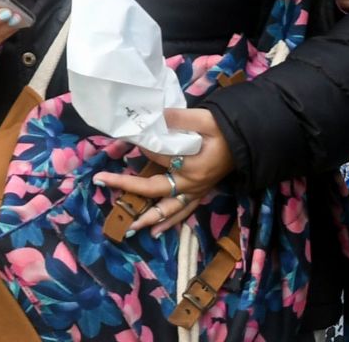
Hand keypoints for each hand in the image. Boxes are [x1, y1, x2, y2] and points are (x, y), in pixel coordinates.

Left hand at [98, 107, 233, 234]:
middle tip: (101, 181)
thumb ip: (178, 119)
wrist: (247, 141)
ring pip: (169, 209)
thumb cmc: (225, 130)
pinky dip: (170, 222)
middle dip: (127, 186)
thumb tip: (155, 118)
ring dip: (147, 217)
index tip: (131, 138)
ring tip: (128, 227)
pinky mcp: (199, 193)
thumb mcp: (205, 119)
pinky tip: (157, 232)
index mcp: (192, 166)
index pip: (158, 158)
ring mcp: (196, 191)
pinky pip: (183, 212)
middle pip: (155, 189)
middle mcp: (192, 184)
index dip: (143, 148)